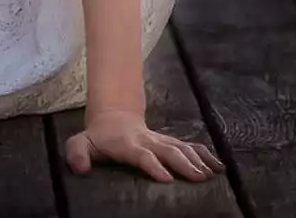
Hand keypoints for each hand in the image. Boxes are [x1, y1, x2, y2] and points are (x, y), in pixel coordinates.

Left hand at [64, 110, 223, 182]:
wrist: (113, 118)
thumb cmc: (97, 138)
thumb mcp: (80, 143)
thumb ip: (76, 154)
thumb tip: (79, 169)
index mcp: (126, 144)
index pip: (141, 154)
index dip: (152, 165)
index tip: (166, 178)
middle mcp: (147, 141)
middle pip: (168, 150)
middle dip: (184, 163)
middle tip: (199, 178)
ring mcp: (161, 140)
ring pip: (182, 147)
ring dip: (198, 160)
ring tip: (211, 174)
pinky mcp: (170, 142)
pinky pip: (191, 146)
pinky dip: (206, 154)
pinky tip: (219, 166)